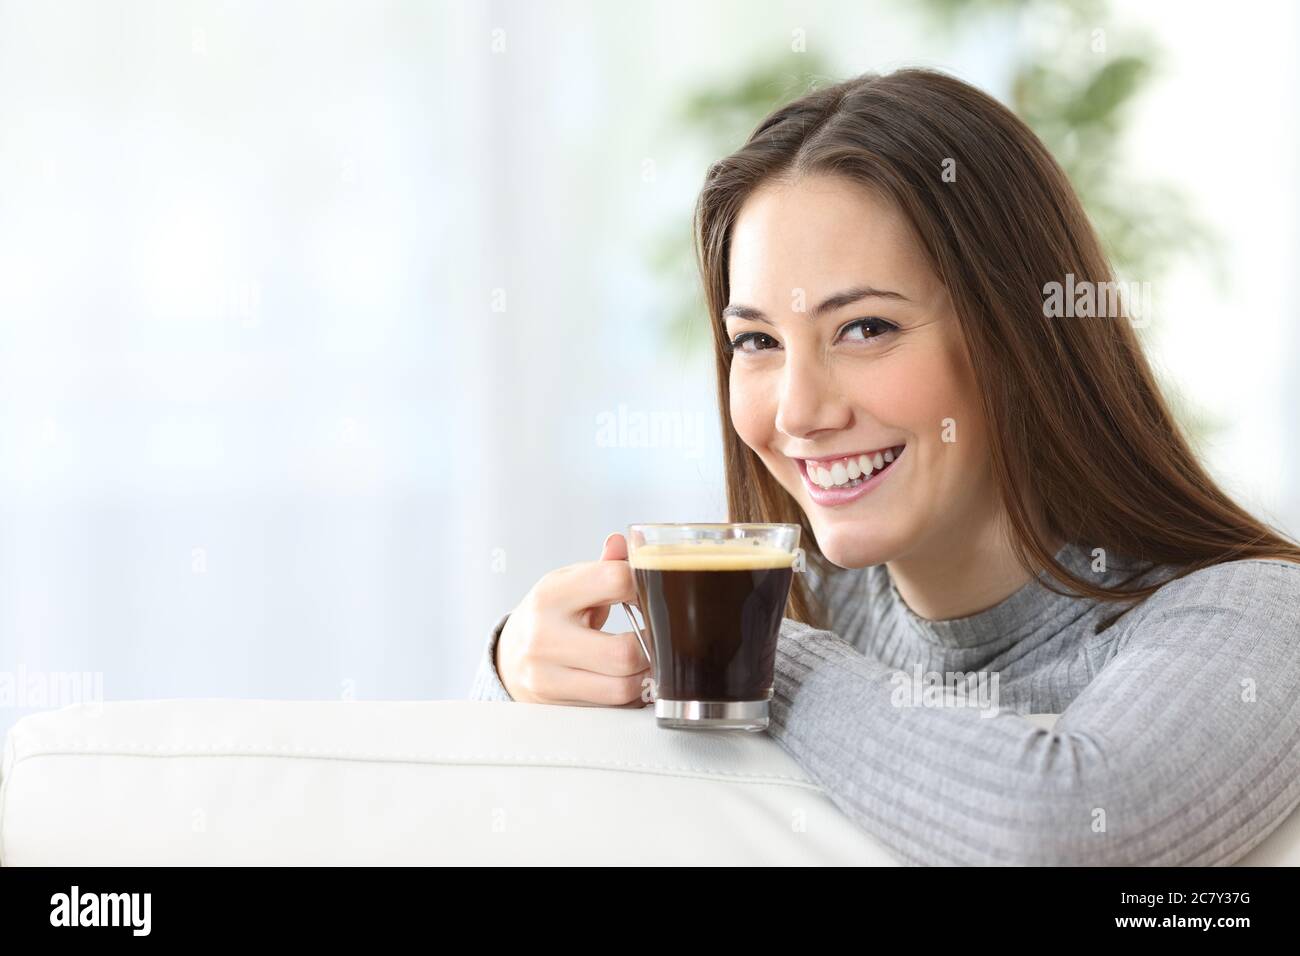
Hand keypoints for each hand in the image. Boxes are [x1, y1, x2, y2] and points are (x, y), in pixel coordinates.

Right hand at [496, 532, 651, 705]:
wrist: (511, 655)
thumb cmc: (551, 614)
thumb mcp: (571, 583)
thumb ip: (605, 566)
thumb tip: (623, 543)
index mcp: (552, 594)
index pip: (616, 581)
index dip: (644, 586)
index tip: (650, 593)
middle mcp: (545, 637)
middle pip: (623, 651)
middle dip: (650, 645)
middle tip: (655, 635)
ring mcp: (547, 676)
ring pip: (622, 687)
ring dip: (645, 675)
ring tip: (646, 658)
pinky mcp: (556, 704)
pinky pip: (612, 705)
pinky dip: (630, 693)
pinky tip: (628, 677)